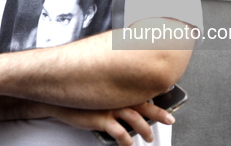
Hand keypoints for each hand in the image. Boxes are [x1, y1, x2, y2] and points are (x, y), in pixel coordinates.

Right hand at [52, 101, 174, 145]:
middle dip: (158, 114)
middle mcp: (116, 97)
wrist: (61, 100)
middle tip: (170, 120)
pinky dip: (126, 140)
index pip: (141, 92)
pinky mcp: (101, 119)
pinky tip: (128, 144)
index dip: (155, 96)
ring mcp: (109, 107)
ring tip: (149, 138)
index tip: (167, 98)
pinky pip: (119, 132)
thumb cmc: (79, 97)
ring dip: (145, 130)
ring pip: (134, 119)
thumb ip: (112, 94)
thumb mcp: (99, 92)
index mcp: (117, 89)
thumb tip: (123, 99)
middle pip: (143, 105)